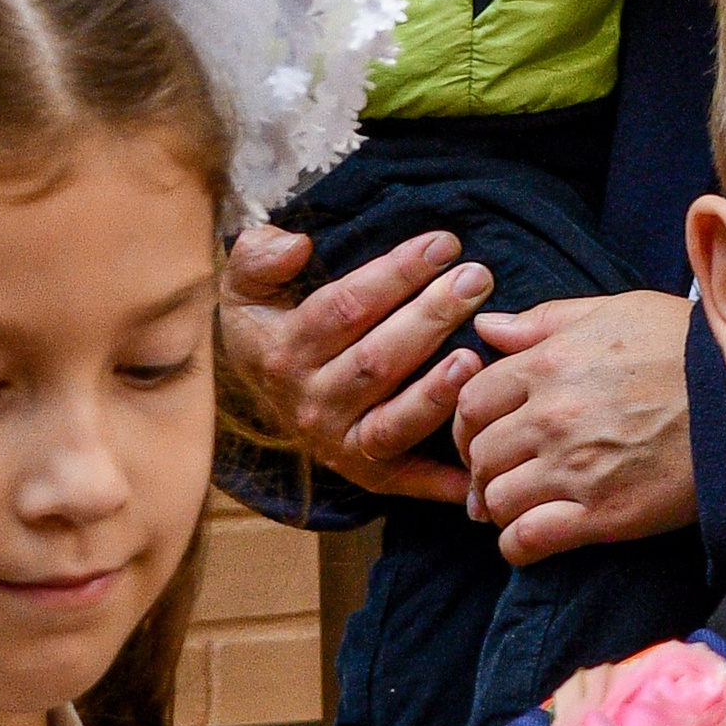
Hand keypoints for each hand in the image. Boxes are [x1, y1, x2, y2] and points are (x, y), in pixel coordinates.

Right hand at [220, 223, 490, 506]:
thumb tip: (296, 245)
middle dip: (432, 317)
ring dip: (436, 394)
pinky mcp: (367, 473)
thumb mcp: (247, 284)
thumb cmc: (271, 323)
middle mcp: (310, 403)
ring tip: (475, 358)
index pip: (346, 308)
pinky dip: (443, 481)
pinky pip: (407, 480)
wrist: (260, 390)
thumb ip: (258, 256)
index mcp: (283, 351)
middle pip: (377, 361)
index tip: (443, 244)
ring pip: (393, 422)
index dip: (396, 274)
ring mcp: (339, 443)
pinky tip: (478, 466)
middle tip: (478, 279)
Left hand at [452, 289, 697, 566]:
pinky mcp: (602, 514)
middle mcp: (552, 417)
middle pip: (480, 454)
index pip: (472, 401)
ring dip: (499, 506)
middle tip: (497, 474)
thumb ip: (544, 320)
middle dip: (481, 467)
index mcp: (550, 364)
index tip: (482, 435)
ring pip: (497, 500)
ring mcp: (574, 469)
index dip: (468, 423)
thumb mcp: (616, 311)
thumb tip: (487, 326)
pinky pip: (528, 540)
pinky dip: (517, 545)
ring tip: (515, 506)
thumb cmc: (686, 349)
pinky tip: (526, 540)